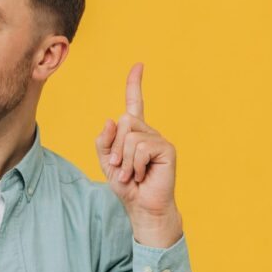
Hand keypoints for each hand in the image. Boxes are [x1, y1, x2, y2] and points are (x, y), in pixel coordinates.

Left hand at [94, 63, 182, 247]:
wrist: (141, 206)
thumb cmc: (127, 185)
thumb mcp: (107, 162)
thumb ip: (104, 141)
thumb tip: (110, 120)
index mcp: (134, 132)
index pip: (134, 103)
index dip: (135, 84)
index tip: (139, 65)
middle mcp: (148, 132)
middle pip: (124, 122)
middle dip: (116, 148)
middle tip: (121, 168)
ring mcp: (159, 139)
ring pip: (130, 136)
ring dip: (125, 160)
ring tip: (133, 174)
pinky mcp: (167, 148)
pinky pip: (141, 147)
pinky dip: (135, 164)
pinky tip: (143, 175)